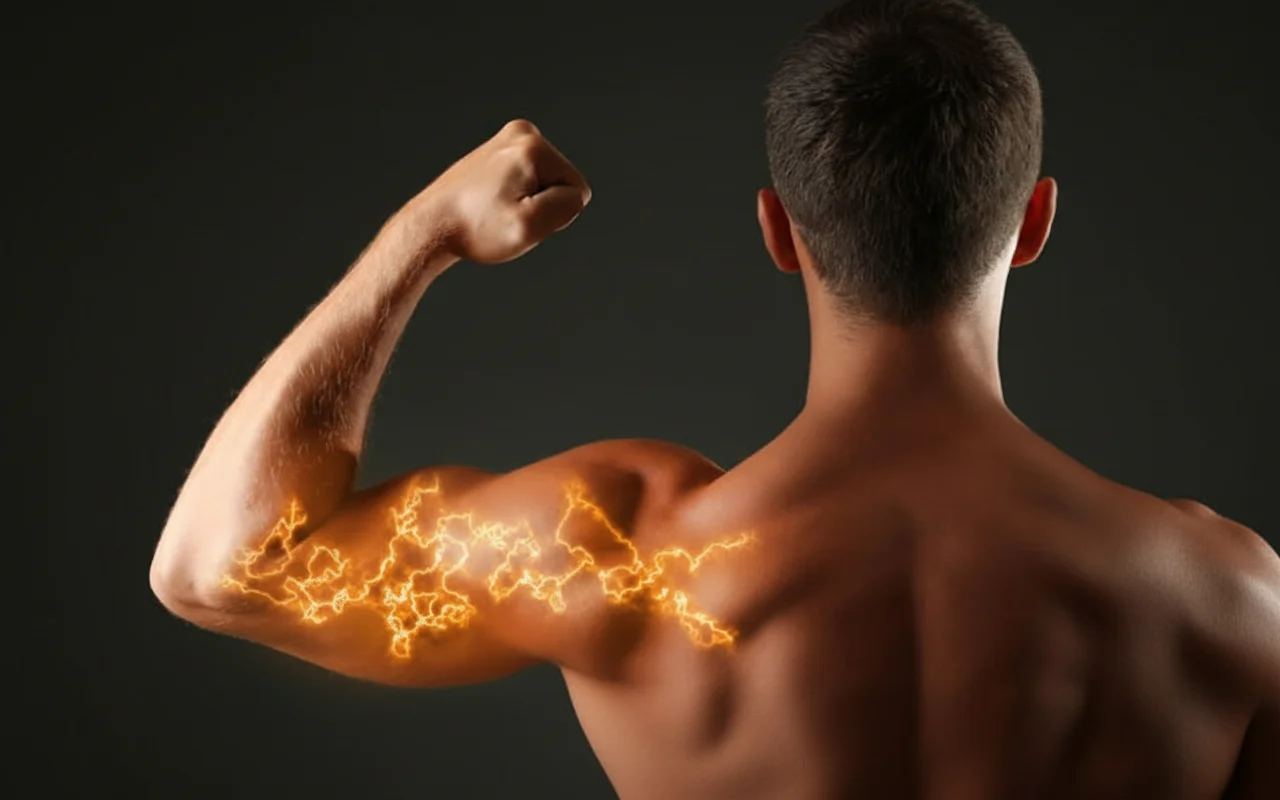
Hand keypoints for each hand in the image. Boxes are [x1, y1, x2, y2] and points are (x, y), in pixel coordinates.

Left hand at [411, 119, 591, 264]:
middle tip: (504, 214)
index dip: (553, 213)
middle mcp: (521, 132)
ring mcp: (507, 139)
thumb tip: (574, 193)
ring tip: (494, 209)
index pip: (576, 190)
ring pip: (544, 184)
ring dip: (525, 202)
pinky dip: (512, 196)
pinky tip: (488, 203)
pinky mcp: (498, 151)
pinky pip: (526, 181)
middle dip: (539, 205)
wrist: (431, 226)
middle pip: (561, 182)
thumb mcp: (529, 228)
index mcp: (532, 145)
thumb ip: (567, 206)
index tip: (518, 215)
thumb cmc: (475, 229)